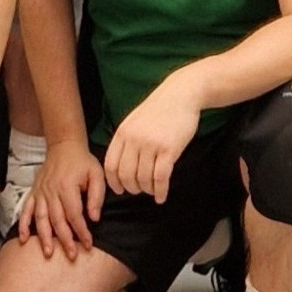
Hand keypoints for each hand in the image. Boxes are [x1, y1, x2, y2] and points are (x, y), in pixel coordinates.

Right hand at [19, 139, 106, 258]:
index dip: (81, 232)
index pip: (74, 215)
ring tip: (48, 253)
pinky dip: (22, 225)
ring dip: (44, 237)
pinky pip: (25, 211)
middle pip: (57, 220)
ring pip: (41, 219)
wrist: (64, 146)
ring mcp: (40, 193)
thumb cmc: (82, 161)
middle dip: (65, 240)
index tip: (87, 244)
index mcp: (67, 187)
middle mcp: (51, 191)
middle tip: (71, 256)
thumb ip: (97, 196)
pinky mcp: (34, 193)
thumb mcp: (97, 174)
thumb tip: (94, 218)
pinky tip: (22, 239)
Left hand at [102, 77, 202, 203]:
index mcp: (123, 133)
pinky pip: (161, 178)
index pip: (110, 165)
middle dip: (132, 188)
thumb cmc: (159, 109)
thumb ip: (126, 140)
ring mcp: (151, 144)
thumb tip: (120, 165)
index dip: (114, 182)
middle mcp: (134, 139)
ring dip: (147, 189)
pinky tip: (162, 196)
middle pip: (126, 175)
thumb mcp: (134, 121)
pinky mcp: (169, 149)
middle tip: (139, 191)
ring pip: (144, 179)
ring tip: (152, 190)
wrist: (181, 94)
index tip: (120, 190)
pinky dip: (160, 191)